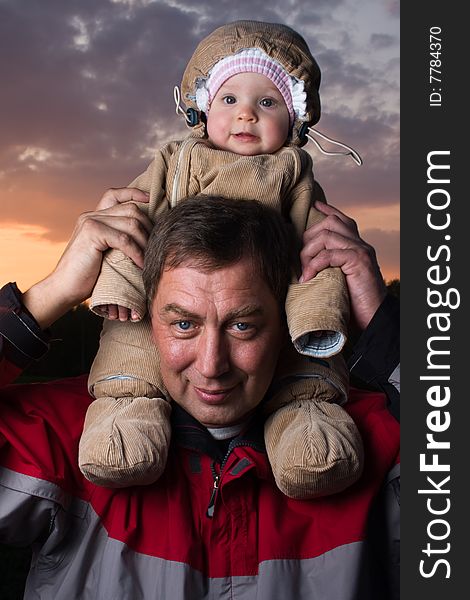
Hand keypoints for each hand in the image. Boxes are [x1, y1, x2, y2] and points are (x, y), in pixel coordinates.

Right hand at [22, 188, 151, 328]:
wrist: (64, 289)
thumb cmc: (87, 277)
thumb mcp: (105, 253)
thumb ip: (118, 240)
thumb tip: (146, 237)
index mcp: (94, 217)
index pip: (115, 194)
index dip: (134, 193)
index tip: (151, 199)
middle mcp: (92, 215)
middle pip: (131, 210)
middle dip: (148, 227)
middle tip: (155, 247)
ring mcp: (91, 222)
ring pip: (131, 223)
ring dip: (145, 242)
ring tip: (149, 258)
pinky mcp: (92, 233)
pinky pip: (124, 239)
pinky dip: (137, 252)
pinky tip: (141, 265)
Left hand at [300, 201, 386, 329]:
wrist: (375, 318)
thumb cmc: (355, 303)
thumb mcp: (339, 280)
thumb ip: (330, 267)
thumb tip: (306, 266)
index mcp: (358, 247)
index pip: (342, 220)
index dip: (327, 211)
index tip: (315, 206)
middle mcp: (361, 245)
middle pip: (329, 223)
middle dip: (308, 238)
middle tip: (302, 262)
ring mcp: (360, 251)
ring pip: (326, 236)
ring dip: (308, 253)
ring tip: (304, 272)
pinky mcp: (358, 261)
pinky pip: (328, 255)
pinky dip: (313, 265)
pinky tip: (308, 278)